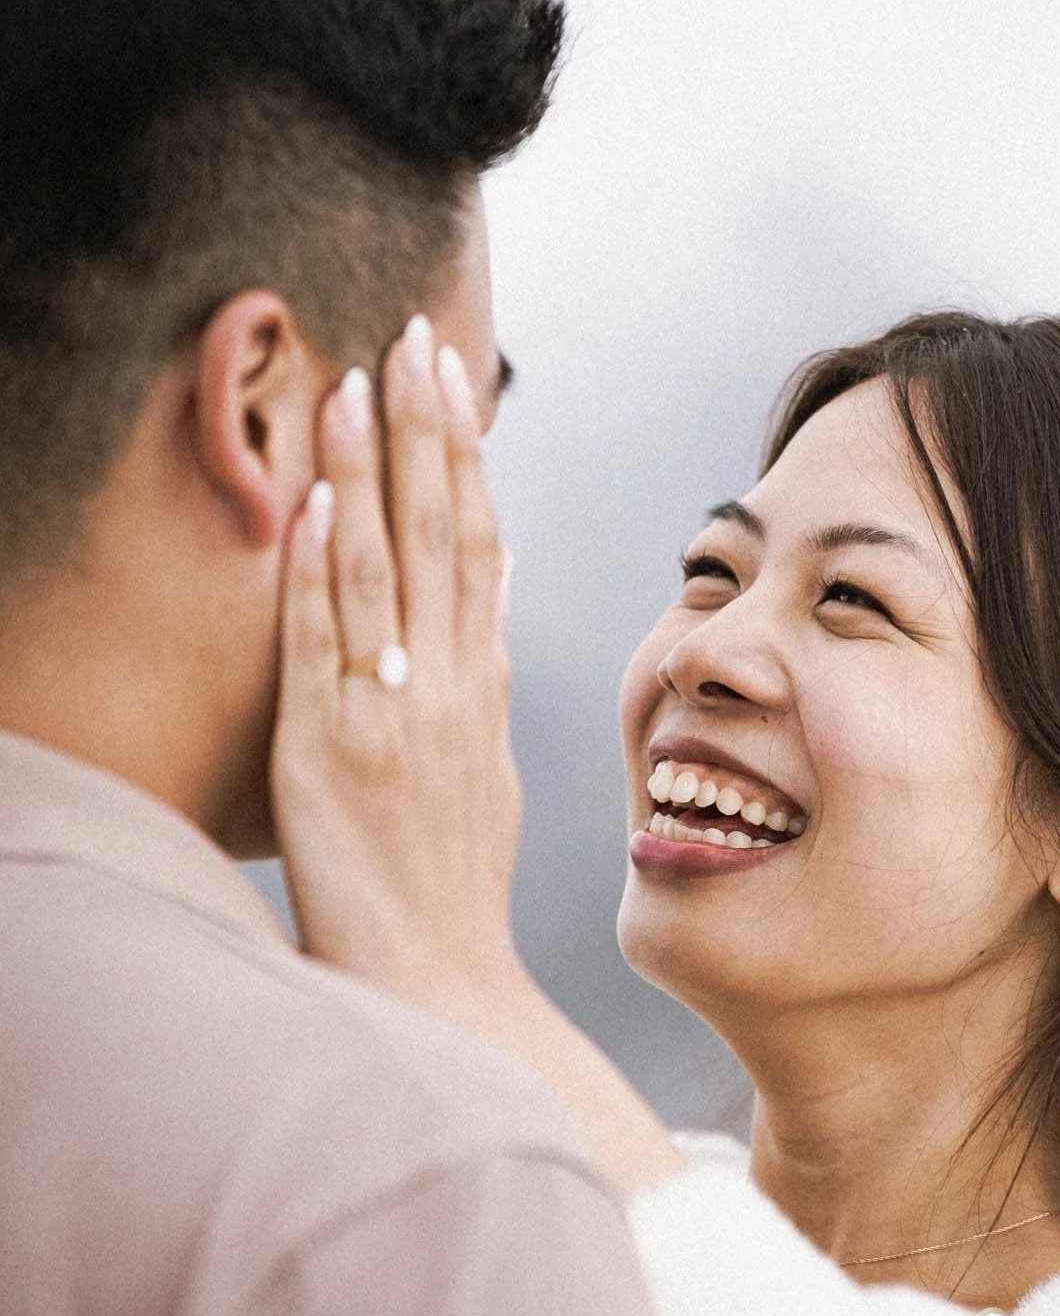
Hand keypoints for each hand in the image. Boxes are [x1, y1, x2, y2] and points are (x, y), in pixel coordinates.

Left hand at [273, 313, 524, 1014]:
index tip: (454, 376)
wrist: (441, 978)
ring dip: (370, 472)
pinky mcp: (334, 748)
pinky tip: (313, 503)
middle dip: (430, 430)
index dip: (467, 455)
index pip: (481, 544)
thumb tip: (491, 597)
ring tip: (358, 384)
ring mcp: (394, 715)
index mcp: (481, 689)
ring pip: (385, 570)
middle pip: (445, 533)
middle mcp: (448, 688)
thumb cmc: (452, 888)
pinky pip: (326, 643)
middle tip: (418, 337)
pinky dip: (320, 569)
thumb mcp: (488, 773)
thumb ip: (482, 679)